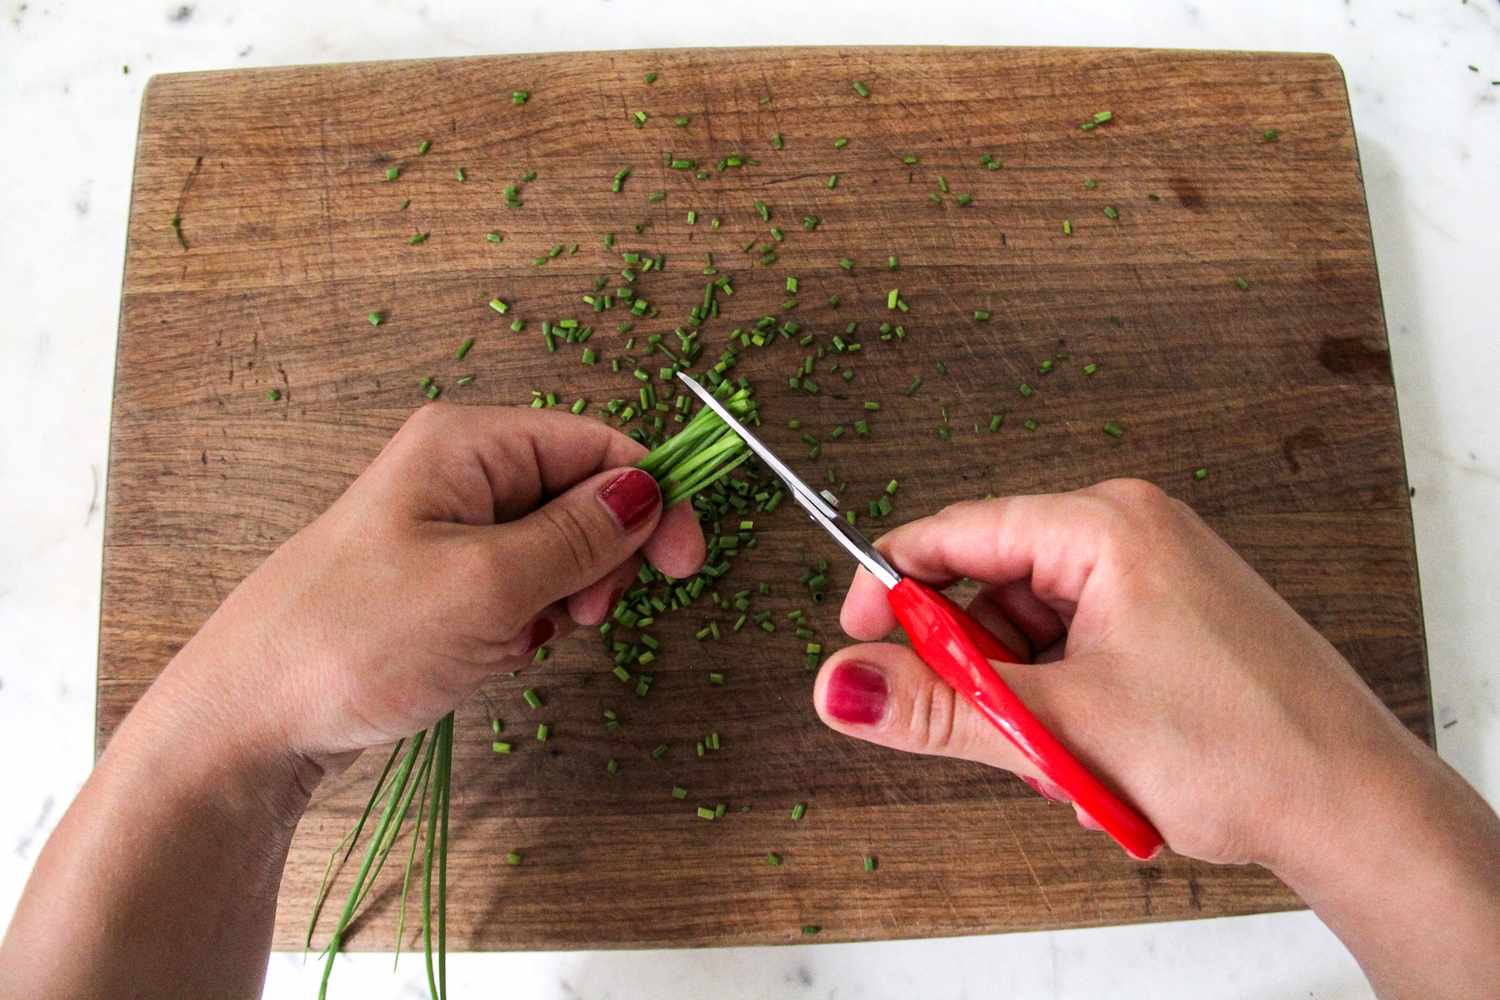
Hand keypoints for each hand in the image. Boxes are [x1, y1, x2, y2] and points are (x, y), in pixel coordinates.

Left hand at [164, 403, 705, 768]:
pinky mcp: (435, 582)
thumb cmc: (355, 637)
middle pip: (579, 497)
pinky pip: (515, 589)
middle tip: (579, 615)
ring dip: (558, 600)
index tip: (685, 562)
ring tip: (516, 639)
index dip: (650, 499)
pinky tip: (490, 654)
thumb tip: (648, 492)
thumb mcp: (489, 584)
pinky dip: (523, 624)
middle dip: (597, 560)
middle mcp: (457, 473)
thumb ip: (578, 537)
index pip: (596, 445)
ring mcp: (444, 529)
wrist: (247, 719)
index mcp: (467, 444)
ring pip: (552, 551)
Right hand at [811, 480, 1499, 997]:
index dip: (891, 588)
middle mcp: (1129, 537)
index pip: (956, 531)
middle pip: (990, 587)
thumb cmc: (1244, 749)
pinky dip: (1064, 710)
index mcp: (1106, 527)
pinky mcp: (1164, 625)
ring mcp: (1151, 581)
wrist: (1353, 807)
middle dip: (979, 671)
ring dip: (1026, 704)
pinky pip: (1074, 653)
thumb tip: (842, 685)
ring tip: (1066, 762)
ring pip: (1030, 633)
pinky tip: (1094, 761)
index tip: (855, 642)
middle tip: (991, 731)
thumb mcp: (1062, 728)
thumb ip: (938, 706)